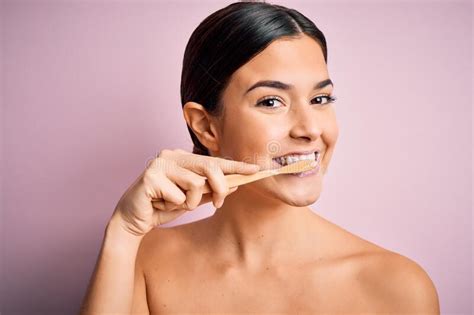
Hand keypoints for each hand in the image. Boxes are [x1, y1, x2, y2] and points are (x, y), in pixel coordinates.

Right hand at [109, 149, 259, 235]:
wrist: (133, 220)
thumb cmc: (162, 206)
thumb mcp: (191, 200)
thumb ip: (210, 192)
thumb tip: (235, 185)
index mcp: (182, 158)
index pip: (213, 161)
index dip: (235, 166)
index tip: (255, 170)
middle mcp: (172, 155)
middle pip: (210, 167)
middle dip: (220, 188)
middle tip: (219, 204)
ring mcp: (160, 163)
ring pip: (196, 184)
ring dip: (190, 203)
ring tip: (175, 205)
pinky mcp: (151, 176)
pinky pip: (179, 195)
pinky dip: (174, 206)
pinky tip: (159, 204)